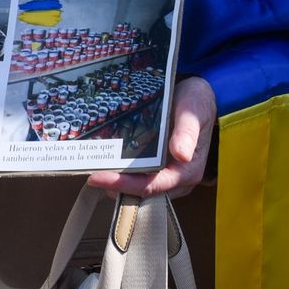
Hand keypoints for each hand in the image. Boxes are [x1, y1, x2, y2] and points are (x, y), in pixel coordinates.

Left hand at [86, 76, 214, 198]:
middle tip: (89, 175)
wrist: (199, 97)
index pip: (152, 186)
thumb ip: (187, 133)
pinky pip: (140, 176)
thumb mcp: (193, 113)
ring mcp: (168, 175)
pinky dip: (123, 172)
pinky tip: (106, 163)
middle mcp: (177, 179)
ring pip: (139, 186)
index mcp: (187, 171)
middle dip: (116, 186)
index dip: (124, 185)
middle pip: (142, 191)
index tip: (98, 178)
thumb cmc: (197, 104)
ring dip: (118, 181)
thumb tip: (181, 154)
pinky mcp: (161, 167)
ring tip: (93, 170)